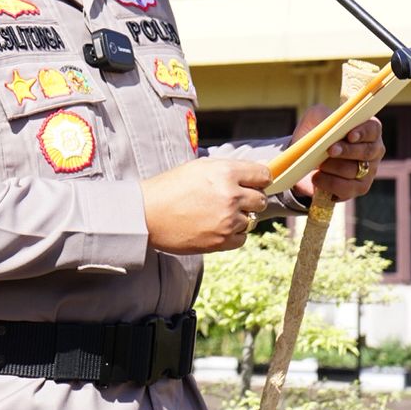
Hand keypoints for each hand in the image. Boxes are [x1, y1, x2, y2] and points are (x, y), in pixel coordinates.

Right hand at [140, 157, 269, 253]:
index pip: (263, 175)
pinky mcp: (221, 241)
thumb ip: (228, 170)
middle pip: (261, 199)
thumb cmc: (169, 188)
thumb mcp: (199, 168)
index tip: (254, 183)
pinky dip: (233, 234)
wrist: (147, 215)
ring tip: (217, 214)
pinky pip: (242, 238)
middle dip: (251, 199)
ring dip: (240, 218)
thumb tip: (254, 176)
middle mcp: (231, 196)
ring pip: (252, 220)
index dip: (260, 179)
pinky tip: (216, 227)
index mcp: (226, 173)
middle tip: (233, 200)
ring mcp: (227, 220)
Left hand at [291, 106, 384, 202]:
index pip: (373, 129)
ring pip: (355, 171)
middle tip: (330, 150)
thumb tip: (327, 125)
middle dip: (347, 151)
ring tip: (318, 164)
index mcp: (368, 130)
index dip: (363, 132)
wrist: (305, 159)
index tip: (349, 135)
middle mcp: (374, 151)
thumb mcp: (315, 117)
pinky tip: (317, 177)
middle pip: (367, 152)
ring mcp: (369, 171)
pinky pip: (347, 189)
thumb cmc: (316, 133)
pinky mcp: (358, 189)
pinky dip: (330, 183)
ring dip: (334, 167)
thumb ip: (322, 116)